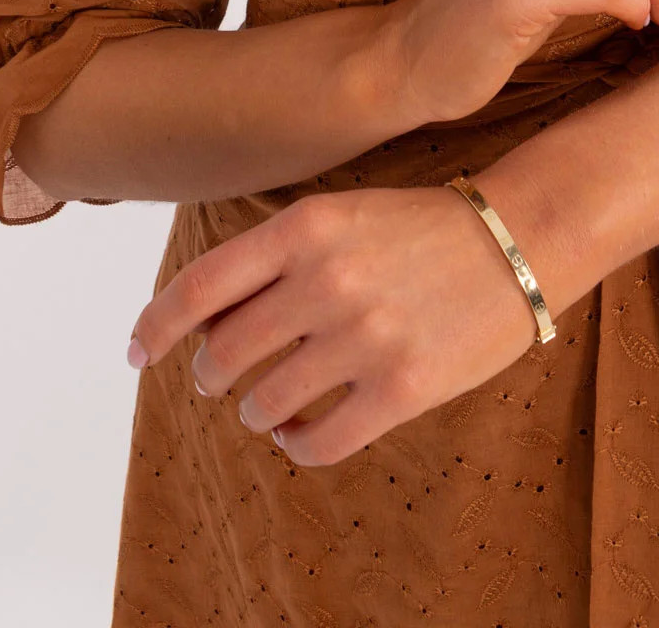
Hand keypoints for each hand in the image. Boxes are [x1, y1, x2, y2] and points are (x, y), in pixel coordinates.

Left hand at [126, 183, 550, 465]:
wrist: (521, 239)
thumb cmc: (422, 226)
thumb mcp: (341, 214)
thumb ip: (274, 256)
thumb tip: (201, 319)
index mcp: (306, 227)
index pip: (200, 287)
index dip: (155, 326)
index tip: (136, 352)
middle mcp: (327, 280)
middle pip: (224, 352)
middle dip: (210, 374)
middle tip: (217, 380)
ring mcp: (365, 337)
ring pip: (264, 402)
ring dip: (254, 410)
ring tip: (266, 405)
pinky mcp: (402, 390)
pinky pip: (318, 442)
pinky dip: (296, 444)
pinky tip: (300, 432)